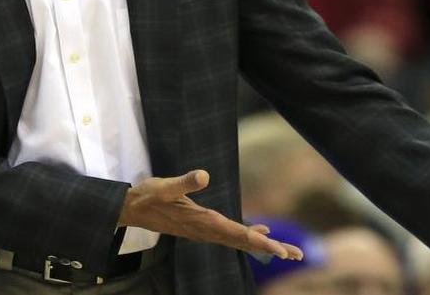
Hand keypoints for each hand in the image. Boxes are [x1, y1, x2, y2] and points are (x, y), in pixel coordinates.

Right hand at [118, 170, 302, 259]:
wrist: (131, 209)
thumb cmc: (148, 196)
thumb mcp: (165, 185)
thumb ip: (184, 182)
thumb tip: (204, 175)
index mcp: (203, 221)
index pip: (238, 234)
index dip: (262, 242)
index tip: (282, 250)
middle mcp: (207, 230)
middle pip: (244, 242)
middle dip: (271, 248)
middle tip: (298, 254)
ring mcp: (204, 231)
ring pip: (239, 241)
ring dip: (263, 245)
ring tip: (287, 250)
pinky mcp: (201, 227)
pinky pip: (230, 235)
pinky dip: (248, 235)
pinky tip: (261, 230)